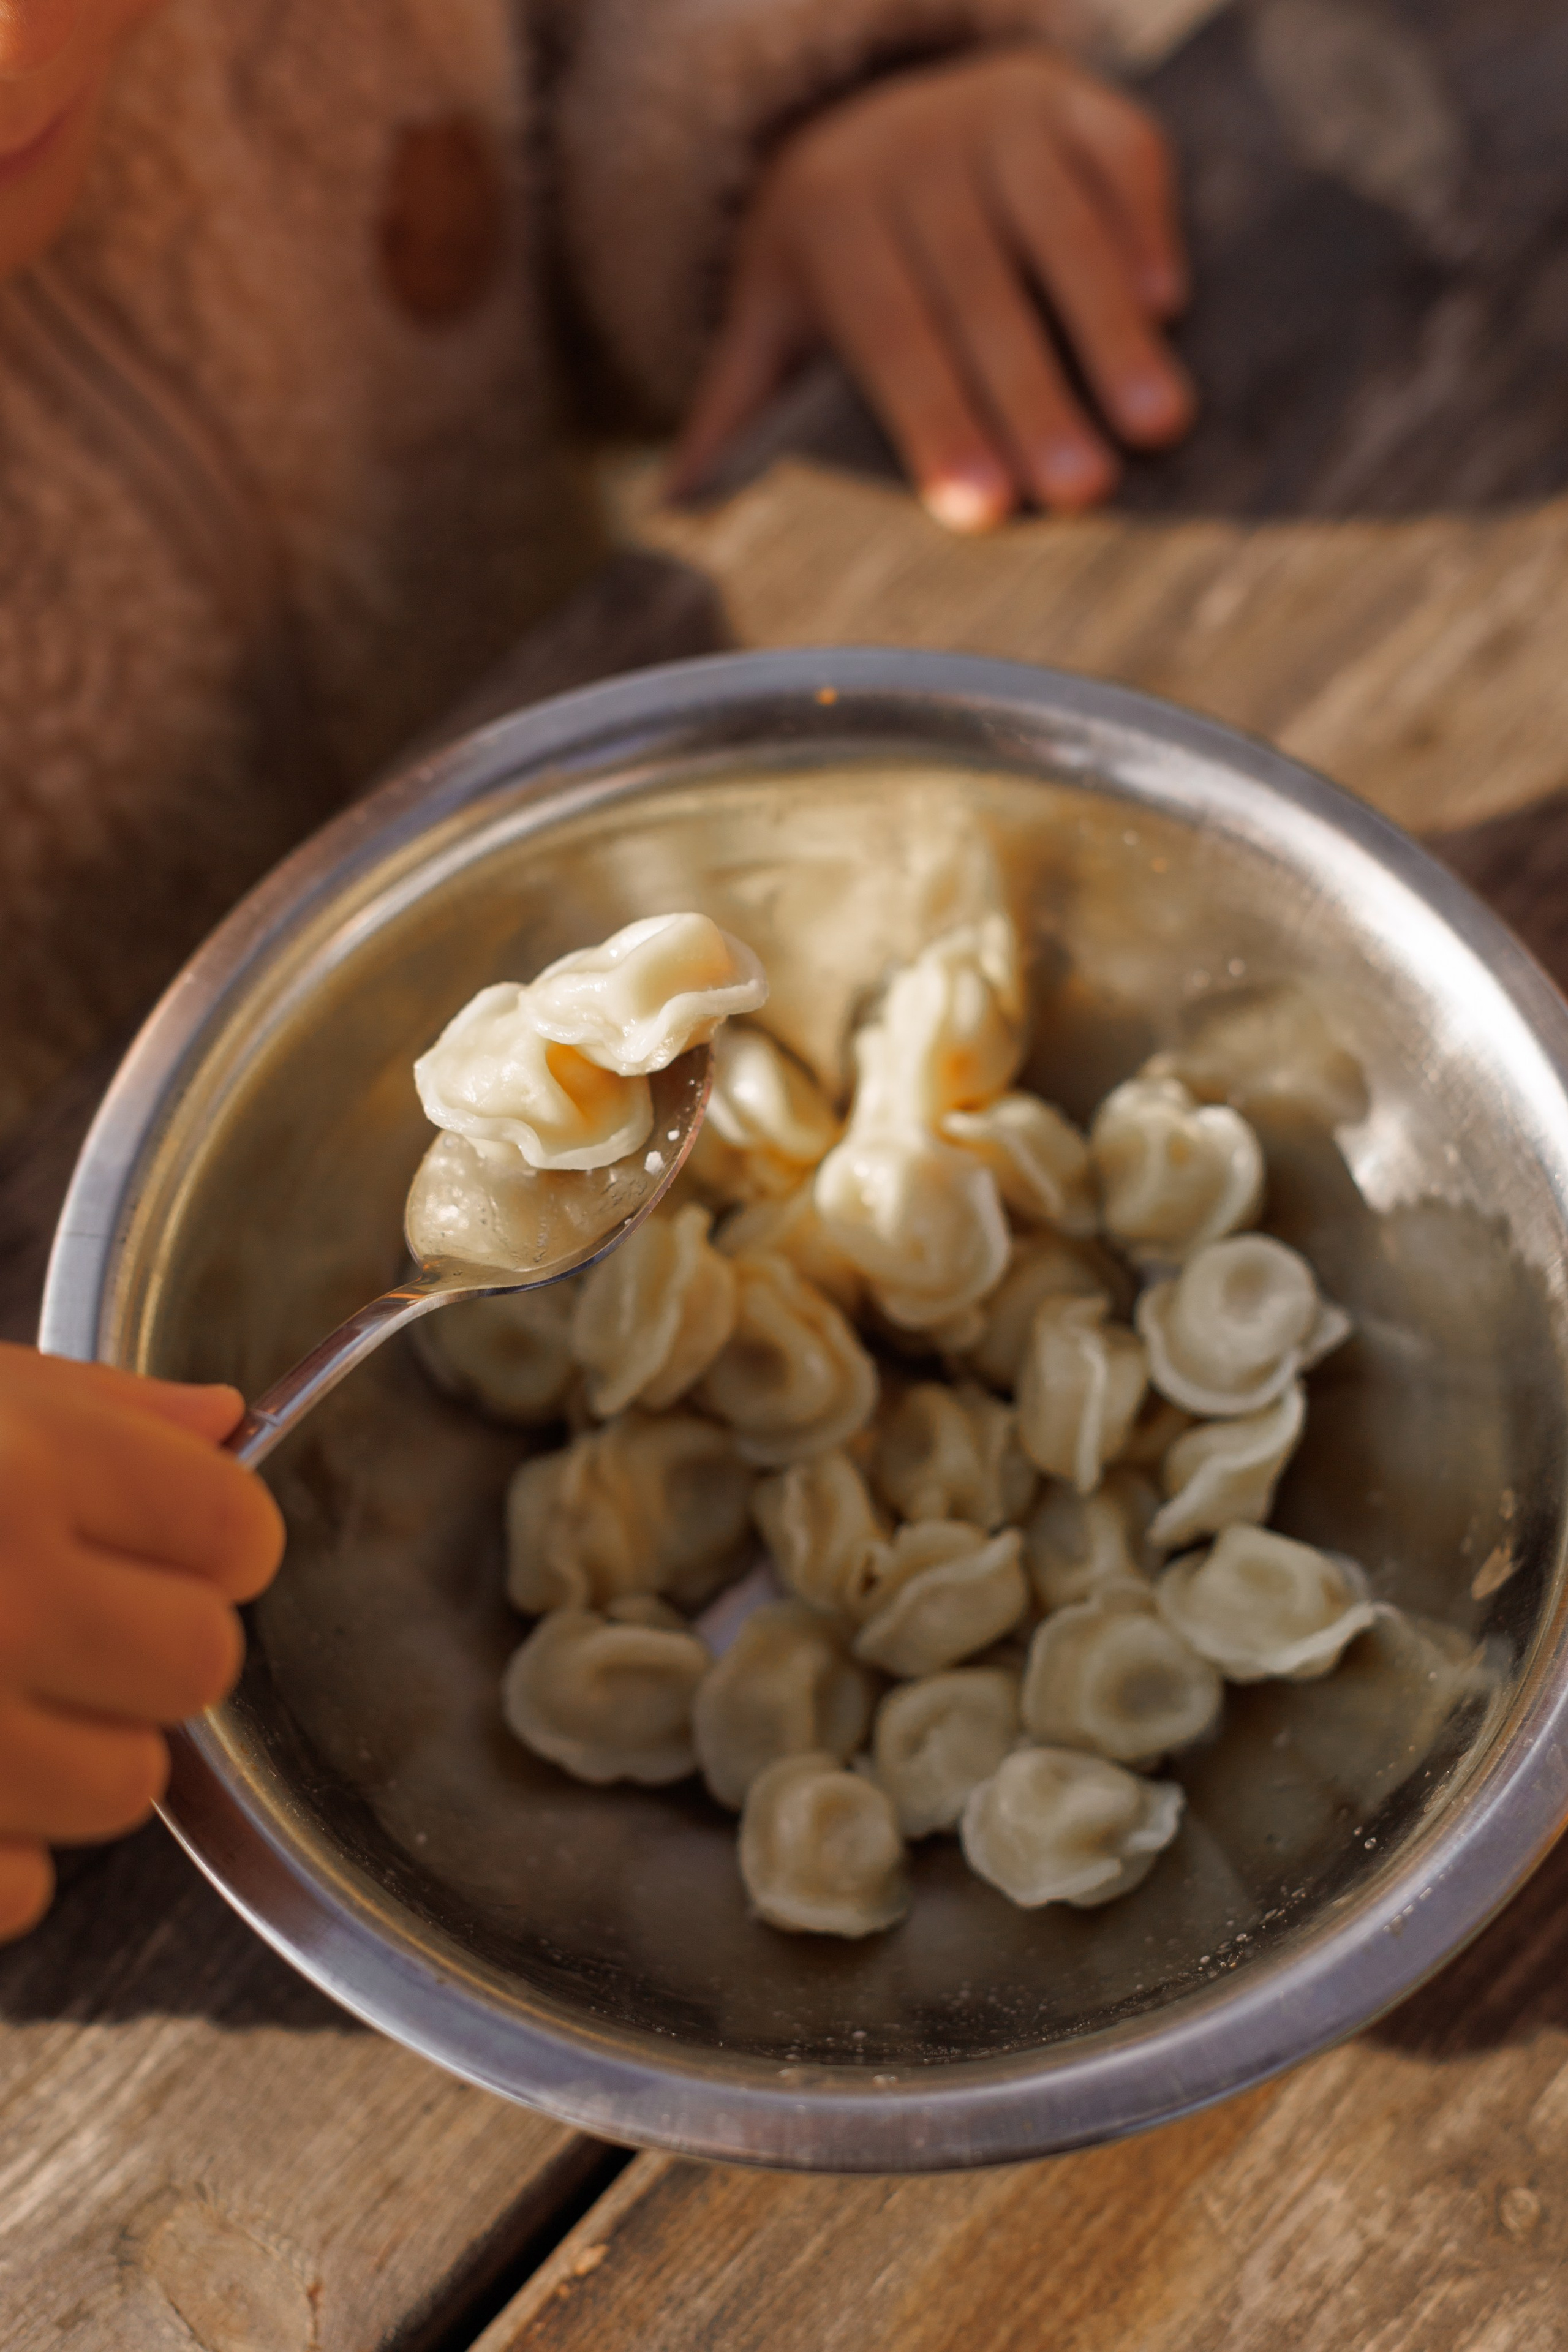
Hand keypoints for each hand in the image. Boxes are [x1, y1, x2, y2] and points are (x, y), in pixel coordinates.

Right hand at [0, 1346, 284, 1939]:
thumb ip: (92, 1408)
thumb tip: (226, 1417)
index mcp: (19, 1471)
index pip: (235, 1529)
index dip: (208, 1535)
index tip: (157, 1535)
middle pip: (200, 1666)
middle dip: (154, 1647)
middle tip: (70, 1621)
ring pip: (127, 1789)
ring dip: (80, 1751)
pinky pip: (25, 1888)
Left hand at [671, 46, 1194, 527]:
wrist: (878, 103)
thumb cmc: (835, 257)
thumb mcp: (771, 316)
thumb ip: (737, 409)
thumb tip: (673, 513)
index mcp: (828, 220)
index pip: (888, 334)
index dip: (934, 421)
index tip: (980, 511)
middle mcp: (910, 154)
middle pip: (980, 292)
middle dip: (1033, 395)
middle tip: (1083, 494)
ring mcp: (997, 116)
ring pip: (1061, 229)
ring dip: (1111, 331)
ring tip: (1157, 427)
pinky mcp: (1072, 94)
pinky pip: (1121, 155)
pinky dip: (1148, 225)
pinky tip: (1170, 307)